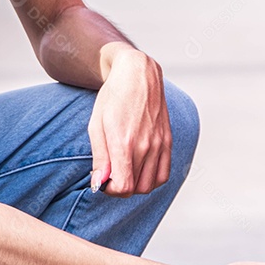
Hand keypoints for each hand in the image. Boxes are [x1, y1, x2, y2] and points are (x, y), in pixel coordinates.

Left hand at [88, 44, 170, 196]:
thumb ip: (99, 158)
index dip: (110, 190)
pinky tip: (141, 171)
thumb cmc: (112, 98)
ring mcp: (159, 144)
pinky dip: (152, 180)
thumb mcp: (96, 126)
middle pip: (136, 188)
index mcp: (124, 143)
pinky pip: (163, 174)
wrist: (137, 74)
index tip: (103, 181)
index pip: (123, 186)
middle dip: (121, 188)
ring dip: (136, 185)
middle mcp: (145, 146)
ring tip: (125, 172)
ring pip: (150, 185)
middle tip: (112, 176)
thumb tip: (99, 183)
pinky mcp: (168, 141)